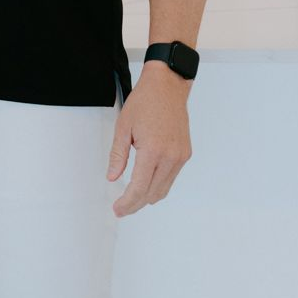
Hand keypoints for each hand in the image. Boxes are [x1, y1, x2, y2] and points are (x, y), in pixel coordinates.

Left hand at [107, 64, 192, 216]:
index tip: (118, 209)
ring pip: (164, 188)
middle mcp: (170, 156)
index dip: (127, 202)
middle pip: (152, 192)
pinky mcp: (185, 153)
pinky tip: (146, 186)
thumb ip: (118, 156)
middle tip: (121, 209)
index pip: (139, 187)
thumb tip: (112, 177)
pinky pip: (171, 178)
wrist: (168, 87)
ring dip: (147, 197)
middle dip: (135, 204)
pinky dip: (158, 186)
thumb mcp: (123, 128)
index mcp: (153, 151)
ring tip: (131, 201)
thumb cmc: (144, 103)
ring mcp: (180, 156)